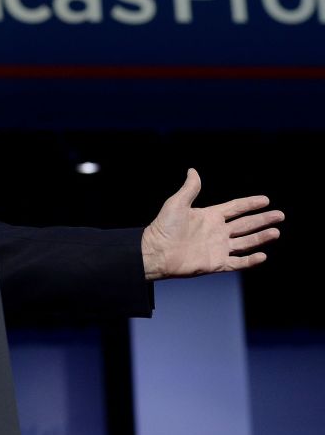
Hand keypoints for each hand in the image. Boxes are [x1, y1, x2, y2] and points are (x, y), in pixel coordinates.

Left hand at [141, 168, 283, 279]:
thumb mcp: (177, 203)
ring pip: (246, 242)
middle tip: (280, 215)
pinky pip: (237, 262)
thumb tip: (192, 170)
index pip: (235, 208)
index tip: (266, 199)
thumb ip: (190, 188)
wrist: (155, 251)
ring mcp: (218, 248)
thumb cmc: (163, 226)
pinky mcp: (216, 263)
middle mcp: (217, 232)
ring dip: (260, 237)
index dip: (250, 203)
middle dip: (262, 219)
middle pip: (245, 224)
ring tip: (276, 232)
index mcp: (209, 216)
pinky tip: (263, 255)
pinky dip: (250, 260)